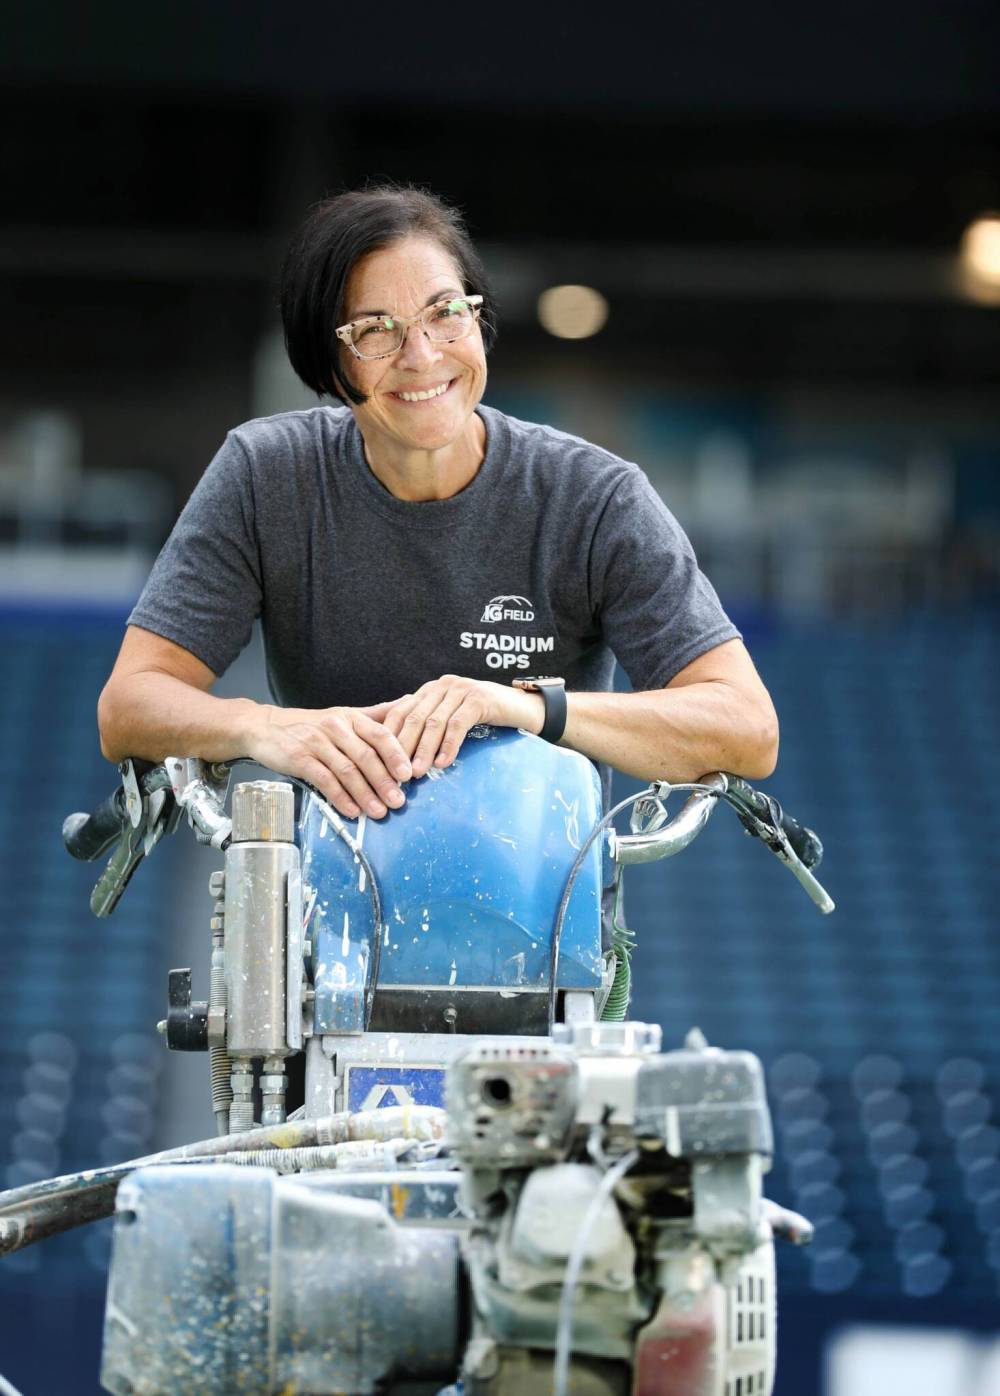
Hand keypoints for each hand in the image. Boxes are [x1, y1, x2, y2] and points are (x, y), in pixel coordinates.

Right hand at [244, 704, 412, 819]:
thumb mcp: (343, 715)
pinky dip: (340, 797)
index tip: (408, 775)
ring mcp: (316, 742)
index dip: (395, 755)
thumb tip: (408, 702)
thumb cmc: (310, 725)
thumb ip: (375, 714)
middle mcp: (335, 727)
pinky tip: (351, 810)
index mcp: (350, 717)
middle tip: (398, 801)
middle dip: (384, 781)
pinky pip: (324, 780)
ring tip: (378, 812)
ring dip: (365, 794)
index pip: (379, 734)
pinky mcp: (299, 758)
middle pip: (365, 756)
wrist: (265, 726)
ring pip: (346, 771)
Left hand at [365, 675, 543, 777]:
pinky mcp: (479, 698)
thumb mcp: (451, 720)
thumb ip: (428, 728)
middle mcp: (441, 686)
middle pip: (413, 718)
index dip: (388, 738)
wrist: (523, 708)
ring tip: (416, 773)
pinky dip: (449, 745)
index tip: (380, 765)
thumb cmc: (484, 718)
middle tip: (394, 774)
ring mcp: (460, 689)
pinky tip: (443, 763)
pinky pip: (458, 724)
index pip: (399, 712)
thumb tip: (397, 756)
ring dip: (423, 750)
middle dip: (401, 747)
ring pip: (434, 722)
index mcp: (429, 690)